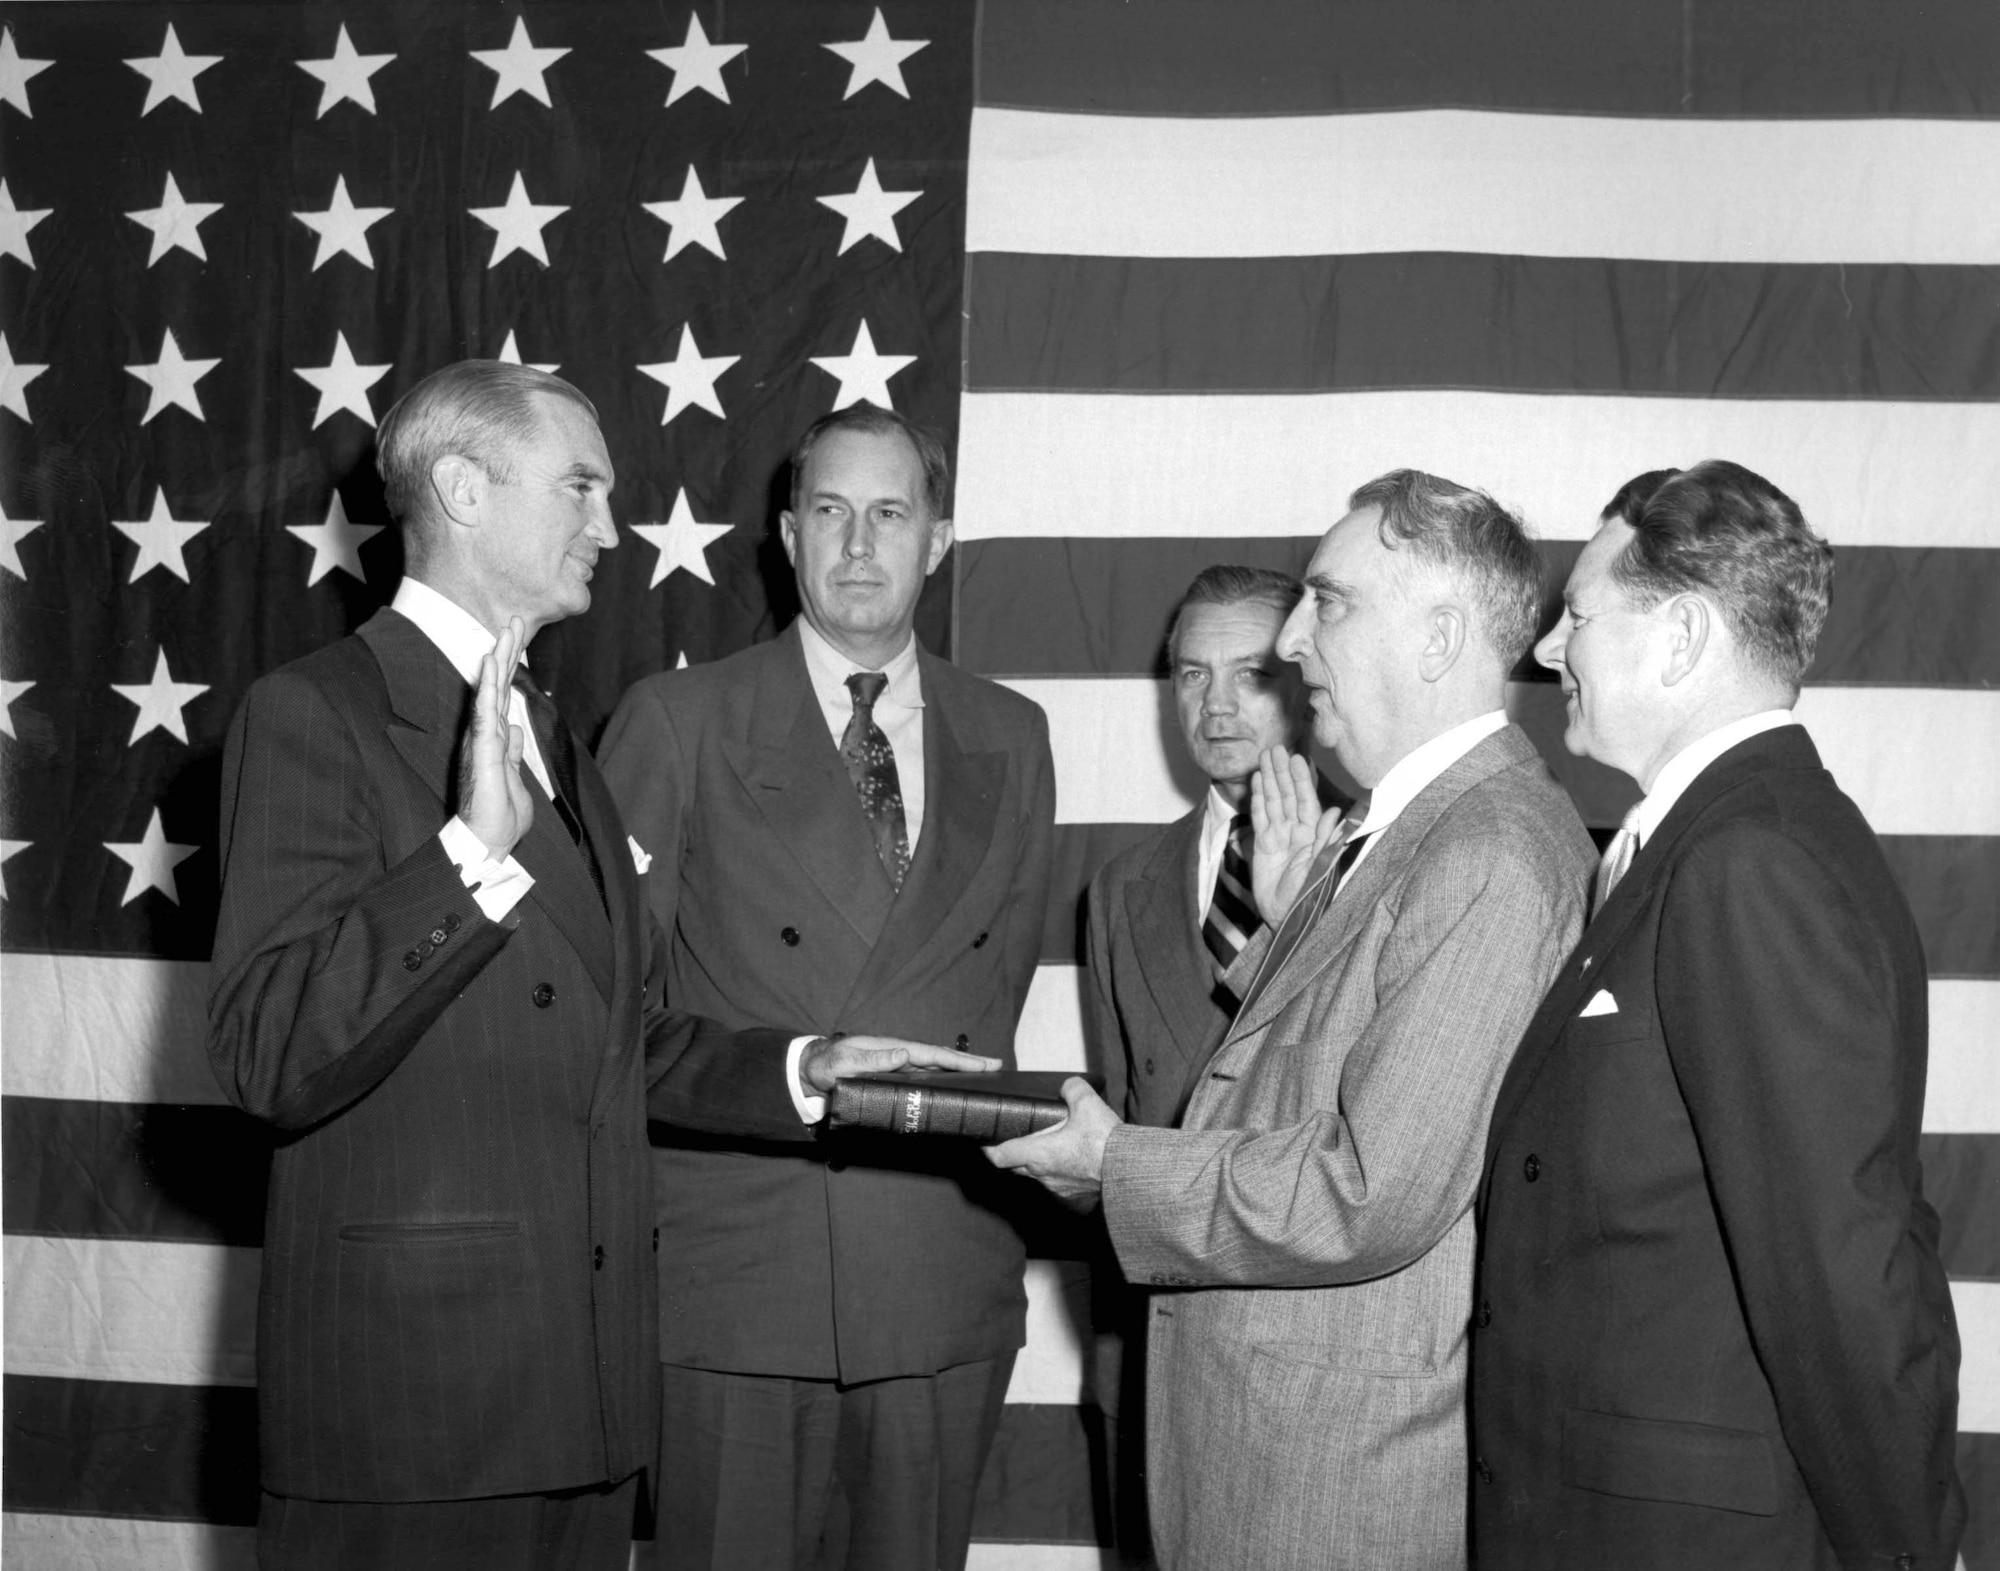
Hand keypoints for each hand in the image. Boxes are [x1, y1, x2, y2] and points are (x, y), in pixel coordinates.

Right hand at [458, 616, 533, 858]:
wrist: (489, 844)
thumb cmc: (499, 816)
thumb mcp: (513, 778)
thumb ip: (513, 752)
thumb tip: (516, 730)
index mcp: (494, 740)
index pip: (503, 697)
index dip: (510, 669)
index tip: (517, 639)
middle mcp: (485, 735)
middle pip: (498, 686)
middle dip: (507, 653)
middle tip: (515, 621)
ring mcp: (481, 740)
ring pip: (490, 692)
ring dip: (498, 661)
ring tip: (505, 631)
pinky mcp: (481, 751)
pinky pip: (484, 713)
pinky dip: (487, 687)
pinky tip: (489, 665)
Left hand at [799, 1035, 1001, 1095]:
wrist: (811, 1070)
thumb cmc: (828, 1064)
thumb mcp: (846, 1062)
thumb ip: (873, 1060)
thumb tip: (904, 1054)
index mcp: (894, 1049)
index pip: (933, 1055)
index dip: (959, 1060)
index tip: (984, 1063)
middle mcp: (901, 1057)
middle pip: (941, 1061)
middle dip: (969, 1064)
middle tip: (998, 1067)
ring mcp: (898, 1068)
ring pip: (935, 1070)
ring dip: (959, 1073)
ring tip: (984, 1078)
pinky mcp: (894, 1079)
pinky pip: (923, 1080)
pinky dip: (941, 1082)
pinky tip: (953, 1089)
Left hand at [982, 1078, 1119, 1206]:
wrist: (1130, 1172)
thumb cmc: (1106, 1143)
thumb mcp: (1087, 1103)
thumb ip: (1072, 1088)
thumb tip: (1068, 1086)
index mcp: (1038, 1154)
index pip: (1000, 1156)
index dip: (989, 1148)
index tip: (986, 1141)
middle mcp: (1044, 1175)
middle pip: (1015, 1168)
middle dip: (1013, 1155)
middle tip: (1016, 1140)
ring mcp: (1059, 1189)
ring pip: (1038, 1177)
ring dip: (1039, 1165)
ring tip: (1050, 1148)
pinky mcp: (1075, 1198)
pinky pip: (1059, 1186)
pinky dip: (1060, 1174)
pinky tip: (1072, 1163)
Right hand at [1249, 747, 1344, 923]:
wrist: (1286, 918)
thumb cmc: (1308, 897)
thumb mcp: (1321, 868)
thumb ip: (1327, 840)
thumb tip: (1337, 812)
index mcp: (1313, 835)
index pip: (1306, 801)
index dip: (1301, 779)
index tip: (1296, 758)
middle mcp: (1296, 831)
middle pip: (1288, 796)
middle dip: (1282, 772)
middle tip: (1276, 748)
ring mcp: (1279, 836)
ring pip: (1274, 802)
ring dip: (1270, 779)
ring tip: (1265, 757)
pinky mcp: (1263, 844)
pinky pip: (1260, 816)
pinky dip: (1259, 798)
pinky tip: (1258, 781)